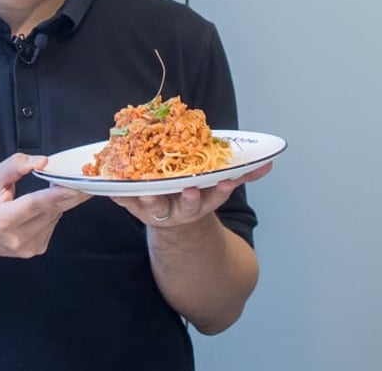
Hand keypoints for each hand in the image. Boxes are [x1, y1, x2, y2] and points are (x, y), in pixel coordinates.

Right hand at [0, 153, 89, 258]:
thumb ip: (15, 166)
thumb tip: (43, 162)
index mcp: (1, 220)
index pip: (34, 205)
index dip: (55, 195)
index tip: (74, 187)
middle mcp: (16, 238)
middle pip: (50, 210)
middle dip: (68, 192)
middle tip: (83, 177)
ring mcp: (28, 247)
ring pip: (55, 216)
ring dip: (58, 200)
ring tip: (49, 189)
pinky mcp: (36, 249)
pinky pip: (53, 224)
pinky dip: (52, 211)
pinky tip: (41, 207)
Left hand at [112, 161, 272, 227]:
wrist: (171, 219)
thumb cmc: (195, 192)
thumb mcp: (217, 186)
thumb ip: (242, 174)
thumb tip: (270, 162)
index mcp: (203, 200)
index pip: (216, 195)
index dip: (221, 190)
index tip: (226, 182)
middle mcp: (182, 208)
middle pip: (187, 205)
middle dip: (190, 199)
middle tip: (190, 189)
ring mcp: (158, 209)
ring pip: (155, 205)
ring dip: (151, 198)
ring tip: (147, 190)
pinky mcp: (135, 207)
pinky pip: (125, 200)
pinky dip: (118, 194)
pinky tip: (111, 187)